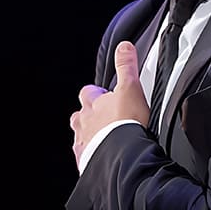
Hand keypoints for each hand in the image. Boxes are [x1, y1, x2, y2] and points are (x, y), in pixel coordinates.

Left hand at [70, 40, 149, 163]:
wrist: (123, 157)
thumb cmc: (127, 124)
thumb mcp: (130, 88)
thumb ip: (126, 66)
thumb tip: (124, 46)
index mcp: (92, 105)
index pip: (88, 93)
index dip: (96, 93)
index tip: (105, 94)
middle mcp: (84, 123)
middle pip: (80, 115)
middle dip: (90, 115)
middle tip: (106, 117)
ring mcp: (84, 143)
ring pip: (81, 135)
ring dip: (91, 135)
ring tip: (104, 138)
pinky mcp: (87, 162)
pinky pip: (85, 157)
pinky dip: (92, 156)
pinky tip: (103, 156)